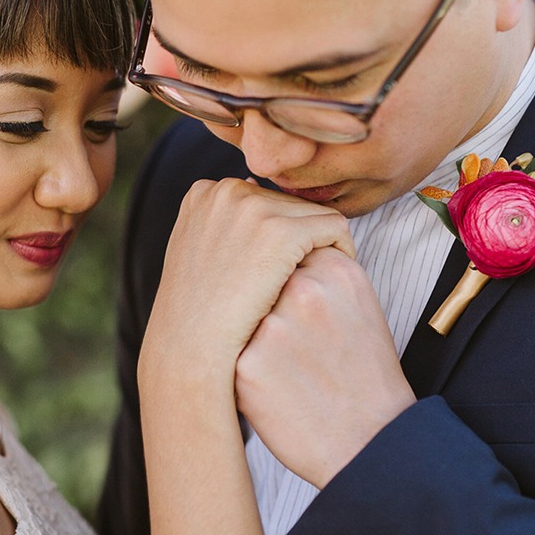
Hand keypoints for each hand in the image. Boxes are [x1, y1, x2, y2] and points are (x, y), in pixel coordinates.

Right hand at [140, 180, 354, 390]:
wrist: (192, 351)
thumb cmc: (195, 316)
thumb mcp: (196, 256)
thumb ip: (222, 222)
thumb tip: (255, 184)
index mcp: (204, 193)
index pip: (261, 199)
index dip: (275, 235)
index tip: (277, 269)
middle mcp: (227, 191)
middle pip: (288, 204)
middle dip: (299, 238)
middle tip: (304, 280)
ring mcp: (253, 208)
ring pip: (314, 215)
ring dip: (320, 245)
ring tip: (318, 284)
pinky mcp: (283, 232)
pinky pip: (335, 228)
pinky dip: (342, 251)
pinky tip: (331, 284)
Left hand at [235, 246, 415, 487]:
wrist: (371, 442)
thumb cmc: (365, 377)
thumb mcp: (360, 309)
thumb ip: (322, 276)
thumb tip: (276, 259)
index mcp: (336, 271)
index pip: (288, 258)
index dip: (289, 290)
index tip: (310, 317)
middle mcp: (304, 290)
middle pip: (261, 283)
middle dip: (269, 309)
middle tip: (297, 346)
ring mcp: (272, 326)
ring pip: (240, 317)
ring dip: (253, 339)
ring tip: (288, 369)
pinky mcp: (246, 365)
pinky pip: (229, 354)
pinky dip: (245, 371)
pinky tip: (275, 389)